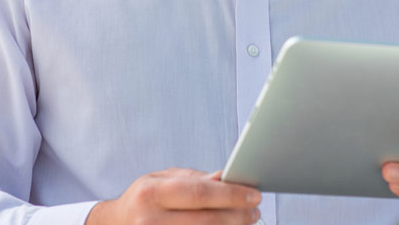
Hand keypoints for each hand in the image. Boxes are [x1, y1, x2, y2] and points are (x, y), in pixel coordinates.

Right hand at [87, 168, 261, 224]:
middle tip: (255, 210)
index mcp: (151, 193)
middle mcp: (150, 220)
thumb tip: (226, 177)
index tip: (253, 195)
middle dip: (237, 215)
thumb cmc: (142, 199)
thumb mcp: (161, 180)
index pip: (198, 193)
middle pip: (206, 220)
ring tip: (246, 220)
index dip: (230, 195)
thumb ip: (194, 179)